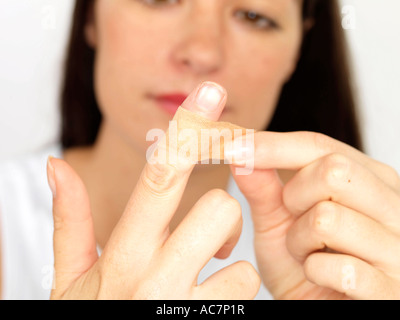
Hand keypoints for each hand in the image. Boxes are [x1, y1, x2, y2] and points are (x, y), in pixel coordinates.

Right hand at [47, 82, 259, 299]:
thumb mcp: (71, 278)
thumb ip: (68, 221)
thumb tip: (56, 167)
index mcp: (123, 252)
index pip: (161, 177)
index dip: (188, 131)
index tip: (212, 95)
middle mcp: (154, 276)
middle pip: (219, 210)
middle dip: (221, 219)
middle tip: (209, 238)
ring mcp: (185, 306)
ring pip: (241, 261)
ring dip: (228, 269)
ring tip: (205, 283)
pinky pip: (246, 295)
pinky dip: (235, 299)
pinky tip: (210, 306)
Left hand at [230, 131, 399, 298]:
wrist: (317, 306)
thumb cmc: (300, 263)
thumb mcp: (277, 221)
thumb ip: (262, 187)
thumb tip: (239, 151)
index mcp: (369, 179)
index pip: (320, 147)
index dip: (273, 146)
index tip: (234, 147)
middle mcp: (393, 205)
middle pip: (333, 171)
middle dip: (294, 197)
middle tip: (292, 220)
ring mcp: (398, 248)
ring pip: (329, 218)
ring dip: (299, 241)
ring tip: (305, 253)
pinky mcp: (392, 288)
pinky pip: (340, 268)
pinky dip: (315, 272)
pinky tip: (319, 275)